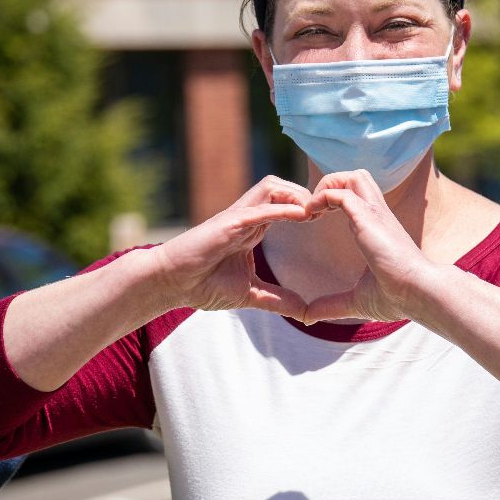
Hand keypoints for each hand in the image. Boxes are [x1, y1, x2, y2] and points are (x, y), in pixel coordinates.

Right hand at [148, 176, 315, 316]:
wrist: (171, 284)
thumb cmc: (203, 284)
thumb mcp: (250, 294)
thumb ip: (277, 299)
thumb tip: (304, 312)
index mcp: (253, 228)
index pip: (286, 204)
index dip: (308, 206)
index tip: (329, 219)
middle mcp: (247, 218)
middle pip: (283, 187)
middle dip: (307, 194)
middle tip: (328, 210)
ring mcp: (237, 218)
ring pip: (271, 187)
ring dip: (296, 195)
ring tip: (315, 211)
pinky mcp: (227, 225)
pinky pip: (257, 209)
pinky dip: (279, 209)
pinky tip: (300, 215)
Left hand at [299, 170, 438, 324]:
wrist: (419, 294)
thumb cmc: (397, 297)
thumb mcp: (357, 301)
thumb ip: (332, 305)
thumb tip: (308, 318)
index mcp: (376, 228)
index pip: (356, 195)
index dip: (332, 199)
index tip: (314, 219)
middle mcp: (377, 215)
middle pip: (355, 176)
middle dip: (330, 184)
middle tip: (313, 211)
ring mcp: (374, 214)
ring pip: (351, 176)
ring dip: (327, 186)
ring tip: (312, 210)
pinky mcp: (368, 218)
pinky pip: (341, 193)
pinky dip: (322, 198)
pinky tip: (311, 216)